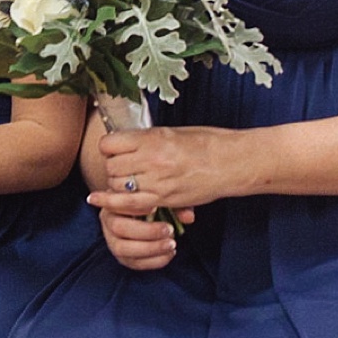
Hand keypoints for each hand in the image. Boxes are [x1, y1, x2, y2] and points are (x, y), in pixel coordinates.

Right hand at [85, 196, 195, 269]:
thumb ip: (175, 204)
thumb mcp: (161, 197)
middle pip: (119, 228)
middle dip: (146, 231)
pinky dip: (153, 261)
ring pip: (122, 249)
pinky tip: (169, 254)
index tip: (154, 208)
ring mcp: (112, 240)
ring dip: (149, 248)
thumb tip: (188, 217)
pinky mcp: (122, 257)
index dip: (134, 207)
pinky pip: (133, 263)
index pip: (115, 202)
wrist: (143, 212)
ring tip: (171, 244)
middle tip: (169, 230)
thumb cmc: (152, 200)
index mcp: (113, 200)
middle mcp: (107, 220)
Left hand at [87, 122, 238, 269]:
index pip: (110, 144)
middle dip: (112, 167)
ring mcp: (157, 182)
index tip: (114, 149)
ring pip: (118, 187)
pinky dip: (118, 204)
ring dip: (116, 186)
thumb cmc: (206, 143)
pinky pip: (131, 206)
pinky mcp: (165, 199)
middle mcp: (151, 160)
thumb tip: (125, 145)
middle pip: (111, 167)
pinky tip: (106, 203)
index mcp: (152, 138)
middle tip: (122, 166)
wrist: (232, 162)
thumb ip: (146, 140)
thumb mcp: (172, 132)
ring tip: (124, 182)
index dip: (108, 147)